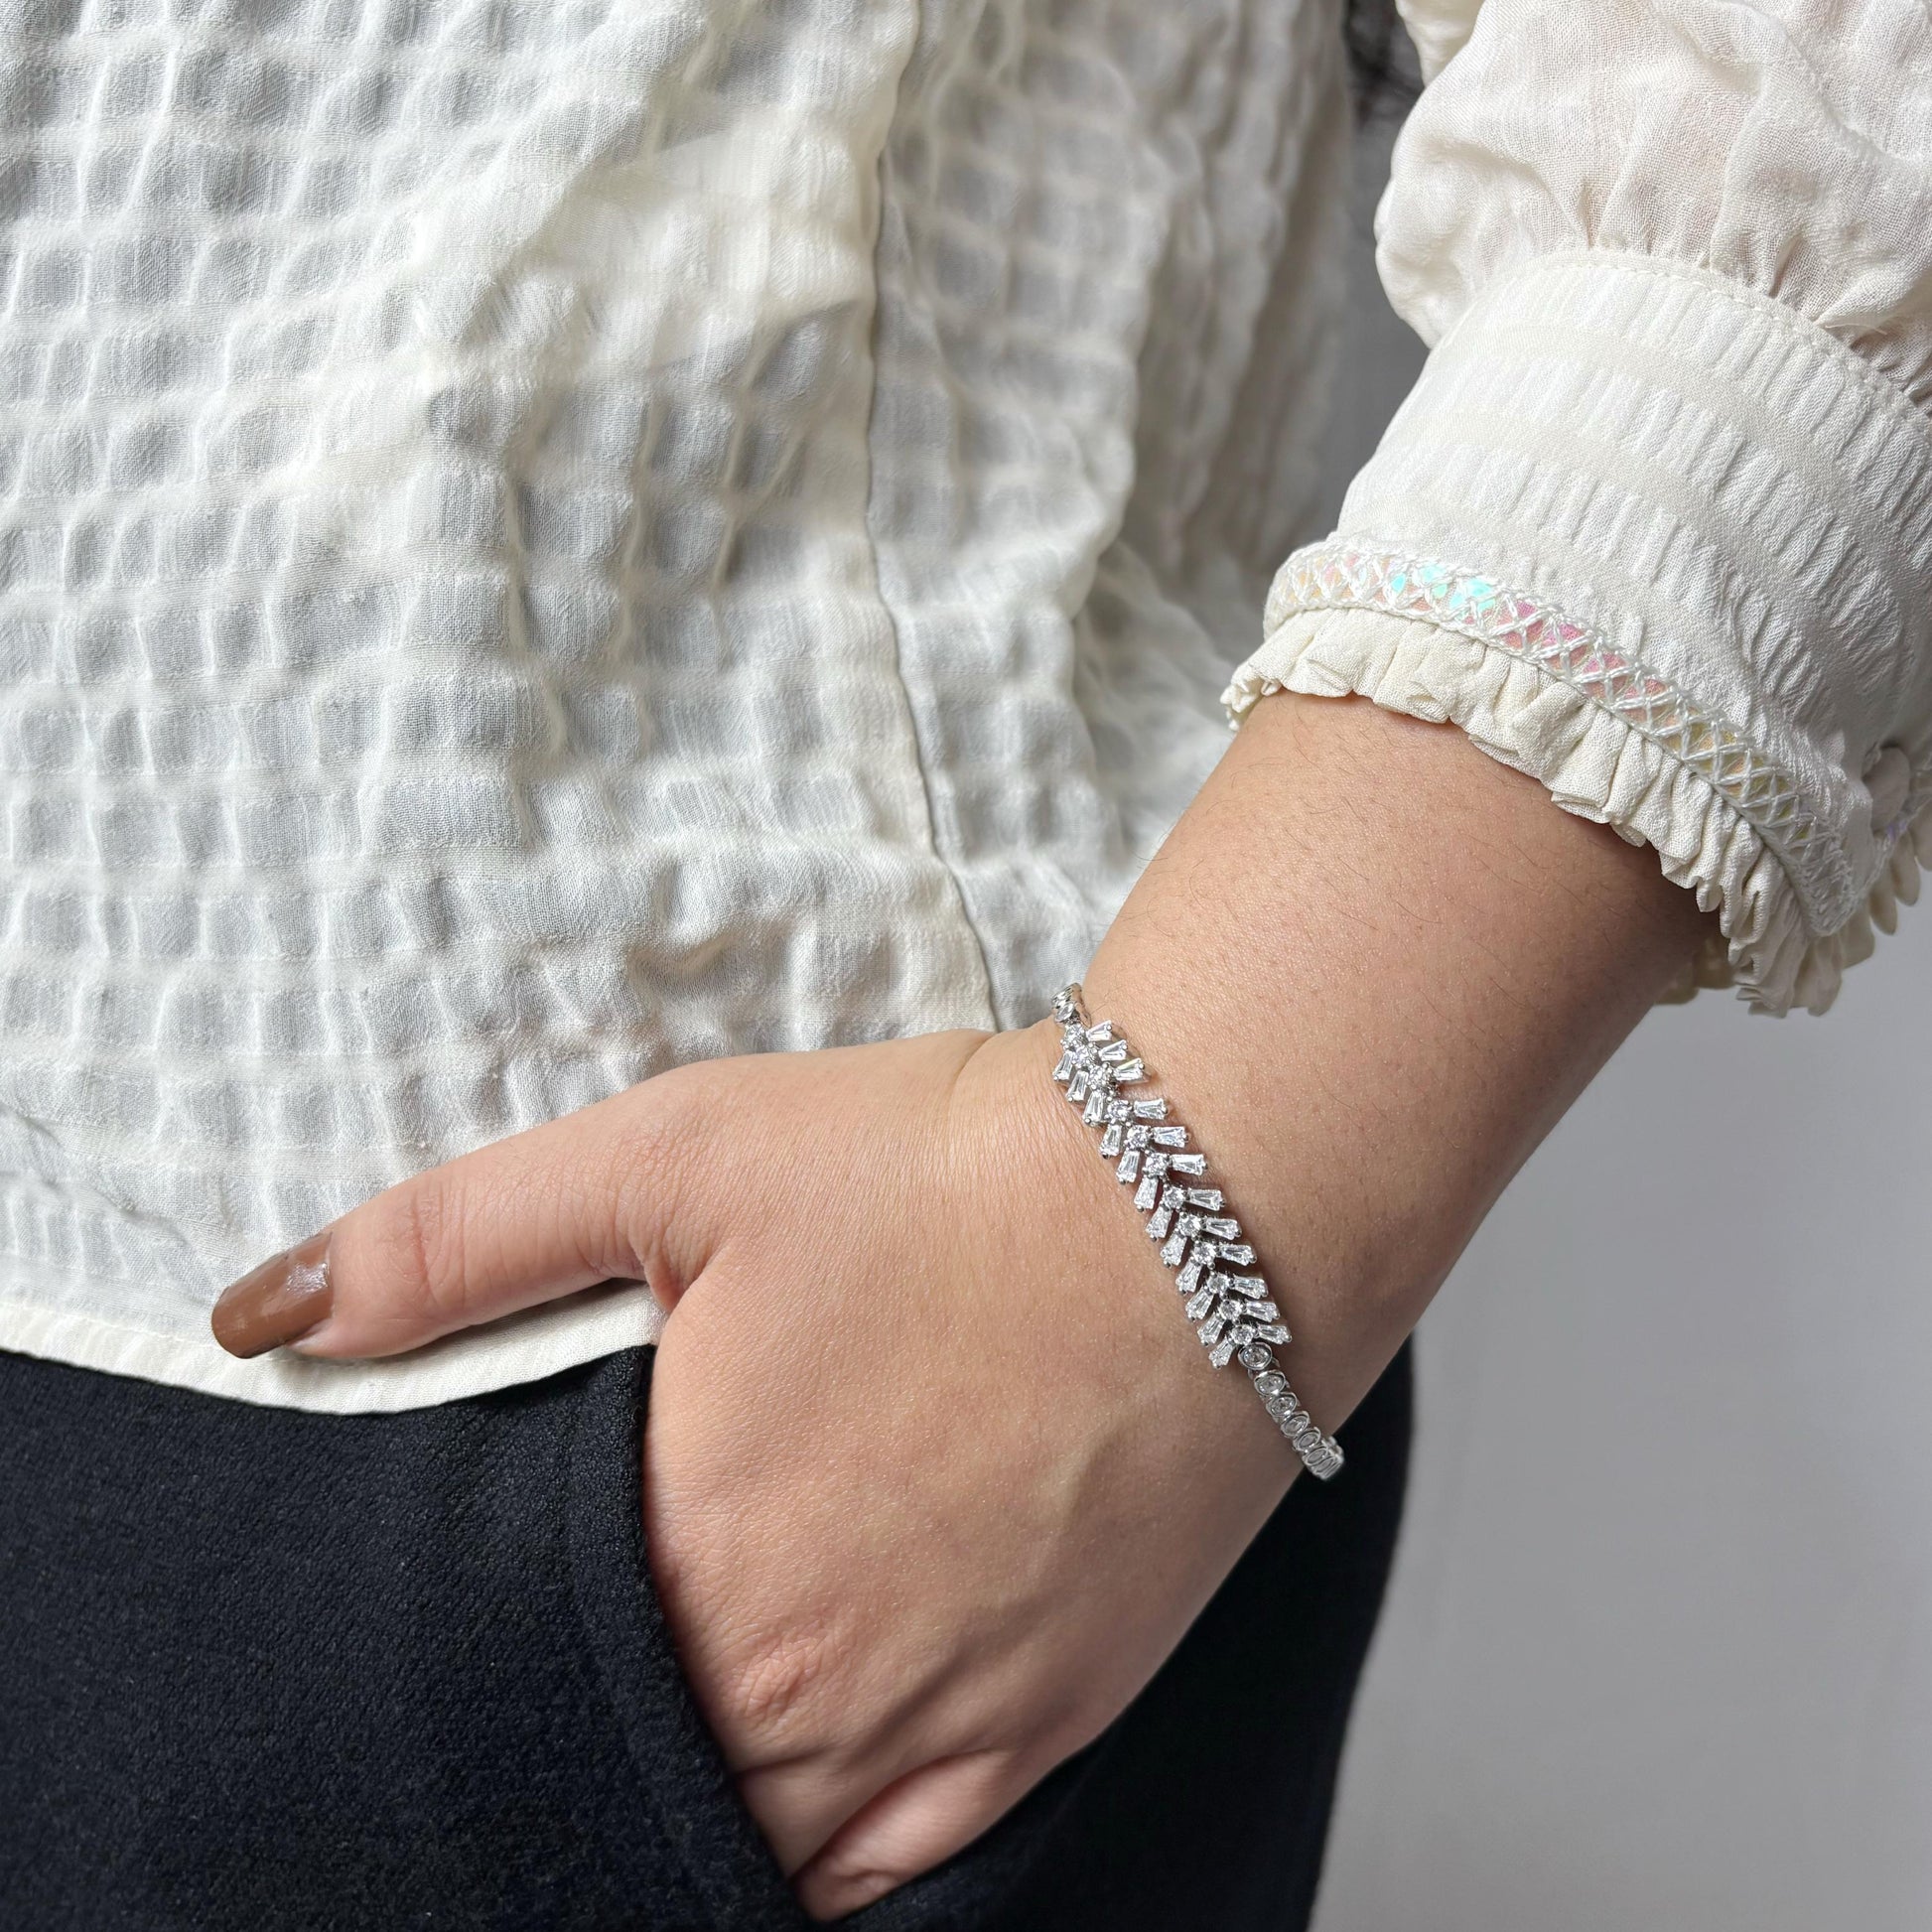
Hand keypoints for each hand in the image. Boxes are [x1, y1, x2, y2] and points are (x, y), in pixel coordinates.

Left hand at [212, 692, 1709, 1917]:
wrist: (1201, 1196)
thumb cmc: (951, 1171)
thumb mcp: (677, 1157)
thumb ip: (455, 1242)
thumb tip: (271, 1310)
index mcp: (696, 1557)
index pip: (529, 1701)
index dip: (487, 1687)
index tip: (485, 1654)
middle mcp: (813, 1681)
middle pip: (644, 1785)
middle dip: (595, 1745)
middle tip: (592, 1673)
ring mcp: (946, 1721)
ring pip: (765, 1846)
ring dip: (708, 1798)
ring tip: (688, 1717)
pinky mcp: (1053, 1720)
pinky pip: (903, 1866)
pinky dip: (830, 1850)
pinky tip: (799, 1791)